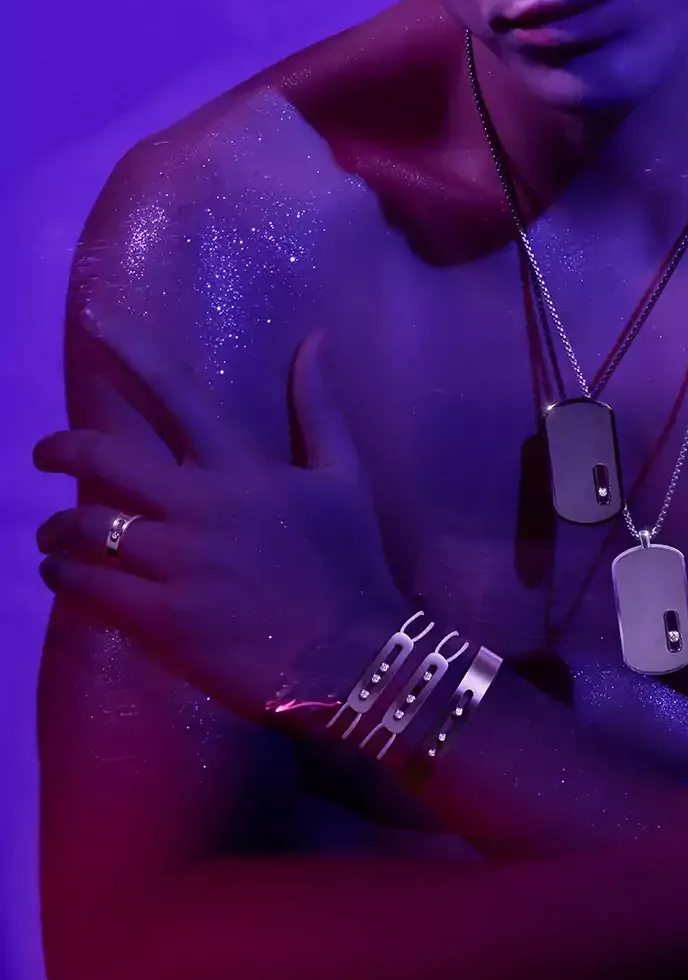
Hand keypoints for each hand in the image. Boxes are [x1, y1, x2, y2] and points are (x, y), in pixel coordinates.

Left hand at [34, 310, 405, 722]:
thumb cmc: (348, 562)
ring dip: (58, 527)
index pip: (178, 392)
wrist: (350, 658)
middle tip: (44, 452)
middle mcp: (201, 507)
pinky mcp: (160, 620)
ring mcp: (176, 565)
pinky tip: (63, 575)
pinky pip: (89, 588)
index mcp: (242, 468)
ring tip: (54, 534)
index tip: (94, 321)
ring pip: (87, 529)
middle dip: (61, 449)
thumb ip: (319, 407)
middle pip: (106, 459)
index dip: (133, 349)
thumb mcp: (343, 476)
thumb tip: (314, 338)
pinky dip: (64, 576)